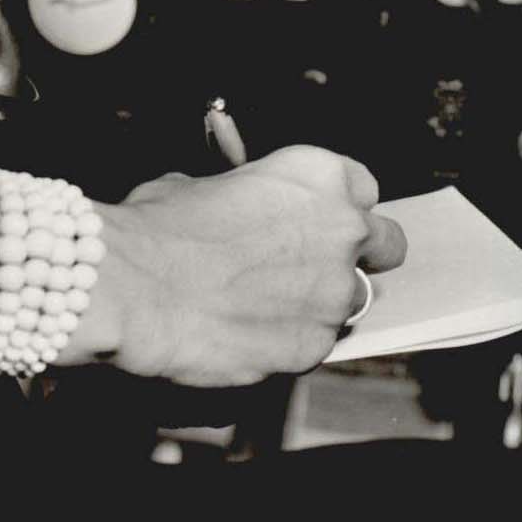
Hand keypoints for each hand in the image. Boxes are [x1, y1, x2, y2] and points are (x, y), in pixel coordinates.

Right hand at [84, 145, 405, 388]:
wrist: (136, 288)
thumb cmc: (160, 226)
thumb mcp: (201, 183)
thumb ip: (243, 191)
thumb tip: (237, 200)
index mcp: (318, 175)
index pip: (362, 185)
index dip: (335, 202)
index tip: (314, 215)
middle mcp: (342, 232)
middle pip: (386, 243)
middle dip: (358, 252)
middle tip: (315, 259)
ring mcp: (334, 294)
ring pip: (353, 299)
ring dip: (321, 299)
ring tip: (265, 302)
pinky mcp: (315, 347)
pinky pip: (317, 341)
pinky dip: (292, 337)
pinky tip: (249, 329)